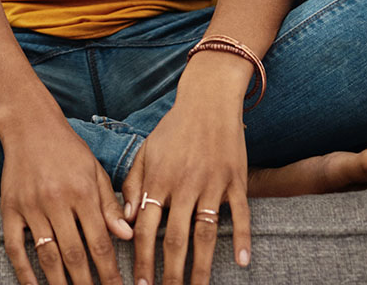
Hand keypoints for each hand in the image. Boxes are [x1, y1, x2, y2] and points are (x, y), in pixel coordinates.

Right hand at [0, 115, 133, 284]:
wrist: (31, 126)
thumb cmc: (69, 150)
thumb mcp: (95, 171)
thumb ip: (110, 205)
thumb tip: (126, 236)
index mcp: (82, 191)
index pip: (100, 242)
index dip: (109, 272)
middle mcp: (57, 201)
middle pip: (74, 254)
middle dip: (86, 284)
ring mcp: (31, 206)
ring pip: (47, 256)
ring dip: (59, 284)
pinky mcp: (10, 209)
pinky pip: (15, 248)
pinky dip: (23, 273)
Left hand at [121, 73, 250, 284]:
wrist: (209, 98)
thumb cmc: (174, 128)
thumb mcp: (147, 152)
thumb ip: (133, 185)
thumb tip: (124, 221)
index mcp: (159, 179)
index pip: (146, 228)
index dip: (142, 259)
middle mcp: (184, 184)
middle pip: (175, 239)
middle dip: (170, 274)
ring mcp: (212, 182)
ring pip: (205, 233)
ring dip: (201, 267)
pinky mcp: (236, 179)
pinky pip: (240, 214)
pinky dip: (242, 238)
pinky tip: (242, 262)